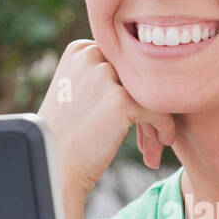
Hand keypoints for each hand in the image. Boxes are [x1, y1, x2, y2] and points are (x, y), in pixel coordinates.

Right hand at [37, 38, 175, 197]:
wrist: (53, 167)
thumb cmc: (66, 136)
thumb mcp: (76, 92)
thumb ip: (101, 74)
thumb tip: (140, 70)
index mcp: (80, 50)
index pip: (124, 62)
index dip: (134, 89)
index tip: (137, 117)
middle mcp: (90, 55)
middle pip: (138, 76)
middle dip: (147, 104)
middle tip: (150, 135)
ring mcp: (105, 76)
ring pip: (150, 92)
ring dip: (157, 118)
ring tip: (155, 142)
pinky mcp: (120, 100)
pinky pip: (158, 110)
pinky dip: (165, 126)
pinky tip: (164, 141)